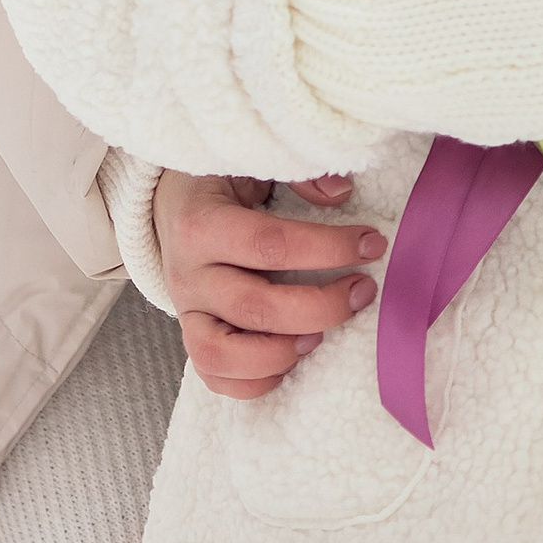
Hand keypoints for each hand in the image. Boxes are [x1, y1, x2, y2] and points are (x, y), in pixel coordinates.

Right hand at [155, 168, 383, 402]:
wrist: (171, 202)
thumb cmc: (222, 180)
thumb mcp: (253, 160)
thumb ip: (298, 172)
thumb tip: (341, 192)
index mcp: (201, 222)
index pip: (271, 244)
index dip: (328, 248)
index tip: (371, 244)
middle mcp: (188, 273)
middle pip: (256, 307)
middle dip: (322, 306)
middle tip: (362, 291)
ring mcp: (186, 311)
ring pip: (224, 355)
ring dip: (282, 353)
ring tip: (320, 334)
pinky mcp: (191, 336)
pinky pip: (215, 377)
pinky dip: (255, 381)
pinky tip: (291, 356)